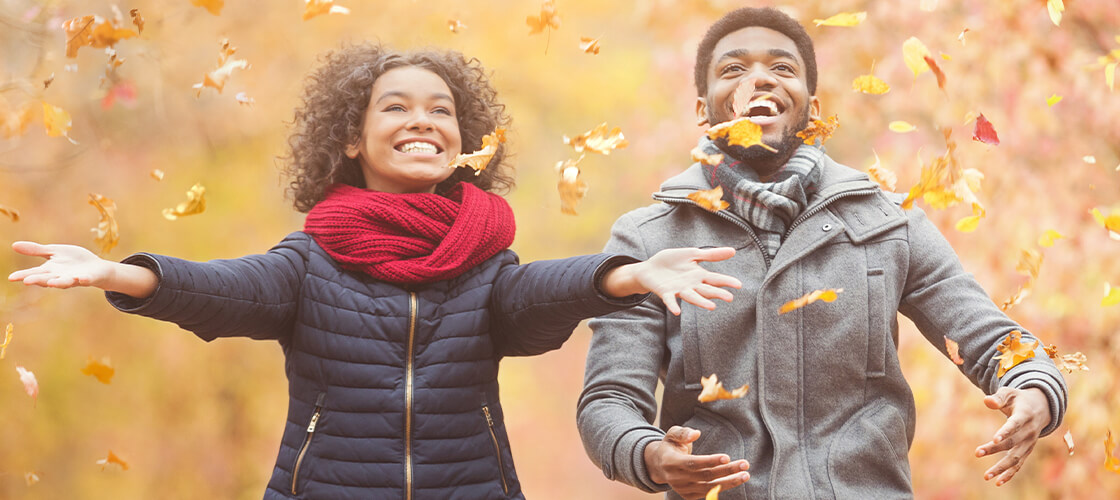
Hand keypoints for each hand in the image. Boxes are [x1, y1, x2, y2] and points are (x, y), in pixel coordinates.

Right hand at [9, 241, 112, 287]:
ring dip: (59, 282)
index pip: (35, 273)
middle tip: (26, 281)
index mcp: (51, 270)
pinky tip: (81, 278)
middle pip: (48, 279)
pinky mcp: (90, 278)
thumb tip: (13, 245)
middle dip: (38, 280)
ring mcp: (75, 278)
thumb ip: (36, 250)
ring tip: (51, 283)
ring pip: (66, 282)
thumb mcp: (54, 252)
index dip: (23, 275)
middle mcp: (61, 276)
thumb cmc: (74, 261)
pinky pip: (87, 280)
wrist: (98, 268)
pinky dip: (84, 279)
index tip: (11, 278)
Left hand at [602, 247, 741, 314]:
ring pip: (692, 297)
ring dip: (701, 302)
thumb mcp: (692, 254)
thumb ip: (711, 255)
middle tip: (729, 298)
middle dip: (717, 293)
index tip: (739, 285)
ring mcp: (678, 290)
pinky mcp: (665, 292)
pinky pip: (670, 300)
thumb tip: (733, 251)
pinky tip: (677, 311)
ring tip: (712, 307)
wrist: (649, 268)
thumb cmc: (672, 261)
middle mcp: (691, 285)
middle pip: (706, 290)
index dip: (726, 281)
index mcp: (698, 275)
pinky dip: (673, 305)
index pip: (715, 279)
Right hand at [643, 426, 749, 498]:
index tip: (727, 457)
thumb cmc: (671, 446)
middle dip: (727, 471)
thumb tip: (696, 433)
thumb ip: (683, 433)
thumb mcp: (672, 434)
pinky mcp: (688, 496)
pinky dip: (722, 488)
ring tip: (745, 474)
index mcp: (670, 462)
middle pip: (705, 476)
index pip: (693, 464)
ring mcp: (682, 489)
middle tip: (745, 464)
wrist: (659, 465)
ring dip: (729, 482)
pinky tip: (735, 480)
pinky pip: (708, 494)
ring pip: (709, 488)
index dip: (710, 461)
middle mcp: (676, 478)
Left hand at [974, 387, 1050, 485]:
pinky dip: (1010, 474)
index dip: (1005, 431)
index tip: (994, 439)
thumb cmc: (1018, 399)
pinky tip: (998, 482)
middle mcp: (1029, 431)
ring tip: (986, 475)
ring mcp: (1030, 443)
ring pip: (1016, 458)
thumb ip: (998, 397)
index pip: (1015, 425)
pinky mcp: (1027, 451)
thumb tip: (986, 401)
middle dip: (994, 449)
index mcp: (1025, 415)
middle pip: (1012, 442)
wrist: (1041, 407)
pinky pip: (1019, 464)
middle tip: (977, 452)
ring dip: (1001, 467)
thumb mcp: (1009, 392)